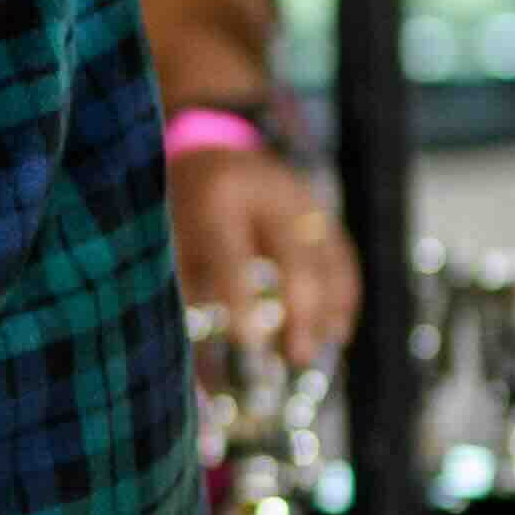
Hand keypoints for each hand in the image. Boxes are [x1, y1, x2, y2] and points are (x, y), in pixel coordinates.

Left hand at [171, 139, 358, 368]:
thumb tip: (198, 368)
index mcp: (220, 196)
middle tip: (294, 358)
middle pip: (297, 257)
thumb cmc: (181, 206)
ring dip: (326, 311)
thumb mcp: (172, 239)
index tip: (246, 343)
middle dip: (300, 312)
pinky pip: (342, 256)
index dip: (241, 299)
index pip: (234, 252)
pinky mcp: (323, 208)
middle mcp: (271, 193)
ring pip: (328, 259)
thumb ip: (186, 294)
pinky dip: (342, 295)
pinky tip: (336, 331)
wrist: (211, 147)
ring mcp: (304, 198)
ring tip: (314, 354)